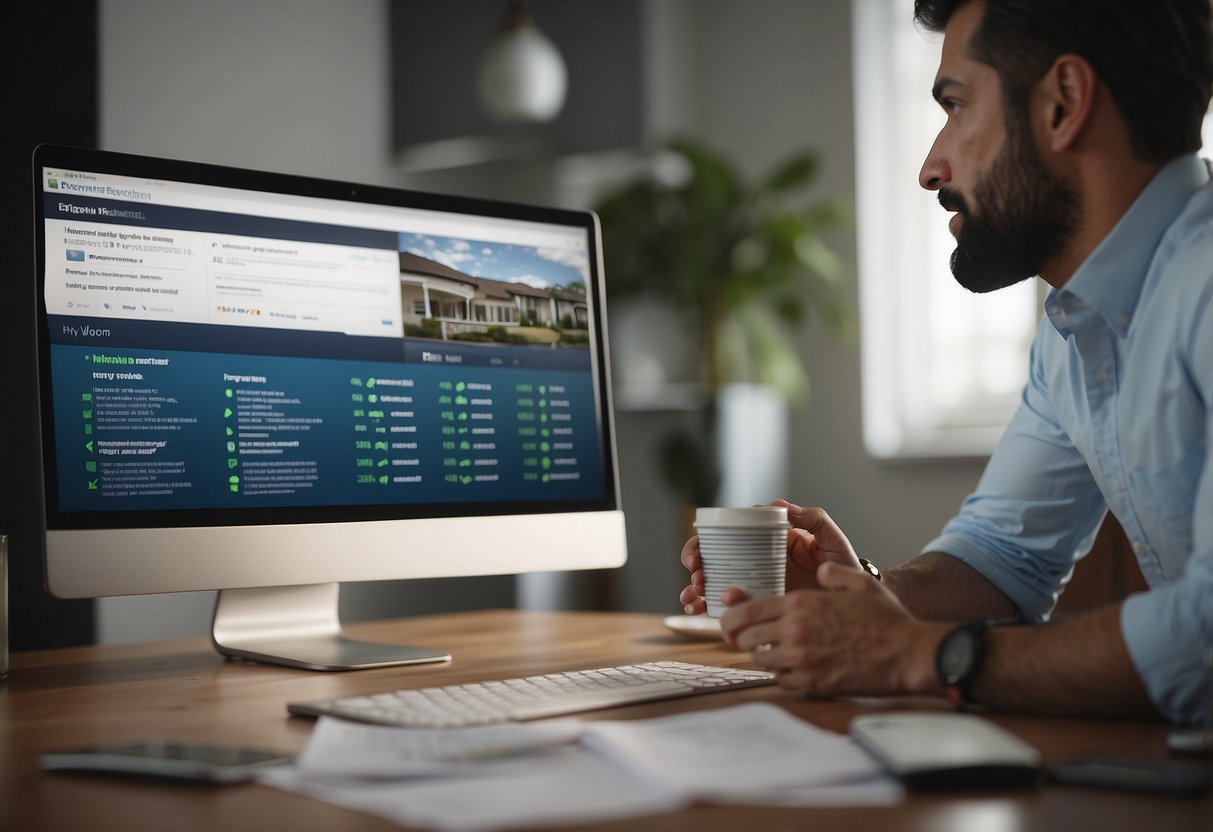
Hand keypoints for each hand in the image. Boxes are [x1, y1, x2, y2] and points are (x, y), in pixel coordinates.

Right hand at [678, 500, 862, 614]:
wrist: (854, 601)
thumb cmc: (843, 565)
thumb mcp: (831, 538)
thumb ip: (812, 518)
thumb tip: (778, 505)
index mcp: (766, 540)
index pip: (726, 533)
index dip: (704, 541)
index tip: (699, 554)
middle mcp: (754, 559)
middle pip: (712, 557)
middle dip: (695, 565)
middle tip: (696, 577)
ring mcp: (754, 582)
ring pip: (713, 582)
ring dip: (695, 588)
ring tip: (692, 599)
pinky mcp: (757, 604)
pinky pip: (728, 606)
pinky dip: (707, 608)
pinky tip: (698, 611)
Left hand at [718, 561, 944, 697]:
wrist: (908, 655)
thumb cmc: (888, 620)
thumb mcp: (861, 583)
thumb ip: (834, 574)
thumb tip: (820, 570)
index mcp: (801, 604)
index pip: (748, 611)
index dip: (732, 617)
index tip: (729, 622)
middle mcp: (795, 630)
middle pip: (745, 637)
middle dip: (741, 638)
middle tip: (745, 639)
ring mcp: (802, 659)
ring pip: (760, 660)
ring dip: (764, 656)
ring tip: (775, 652)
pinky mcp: (812, 684)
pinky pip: (780, 681)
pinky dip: (782, 675)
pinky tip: (794, 669)